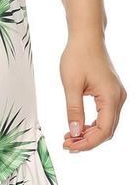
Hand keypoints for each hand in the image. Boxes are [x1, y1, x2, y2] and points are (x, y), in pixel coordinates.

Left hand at [60, 34, 126, 152]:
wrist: (86, 38)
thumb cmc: (78, 56)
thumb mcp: (71, 85)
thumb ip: (73, 110)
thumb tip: (74, 132)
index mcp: (110, 97)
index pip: (103, 130)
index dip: (87, 142)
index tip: (69, 146)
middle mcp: (118, 98)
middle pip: (107, 130)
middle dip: (87, 140)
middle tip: (67, 145)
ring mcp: (116, 95)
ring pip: (106, 124)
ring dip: (89, 133)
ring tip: (69, 137)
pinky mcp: (111, 93)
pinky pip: (105, 115)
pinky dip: (92, 124)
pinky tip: (77, 127)